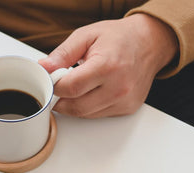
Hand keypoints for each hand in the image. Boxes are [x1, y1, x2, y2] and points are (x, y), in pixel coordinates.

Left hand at [39, 14, 177, 117]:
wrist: (150, 42)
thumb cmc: (119, 38)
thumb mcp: (86, 36)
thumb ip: (62, 54)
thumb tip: (43, 67)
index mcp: (107, 66)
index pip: (71, 88)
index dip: (55, 87)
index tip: (52, 81)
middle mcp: (119, 87)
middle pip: (76, 107)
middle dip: (61, 99)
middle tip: (59, 87)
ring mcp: (125, 101)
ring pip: (85, 114)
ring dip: (74, 104)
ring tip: (77, 86)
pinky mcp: (128, 109)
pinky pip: (98, 115)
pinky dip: (88, 107)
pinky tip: (92, 91)